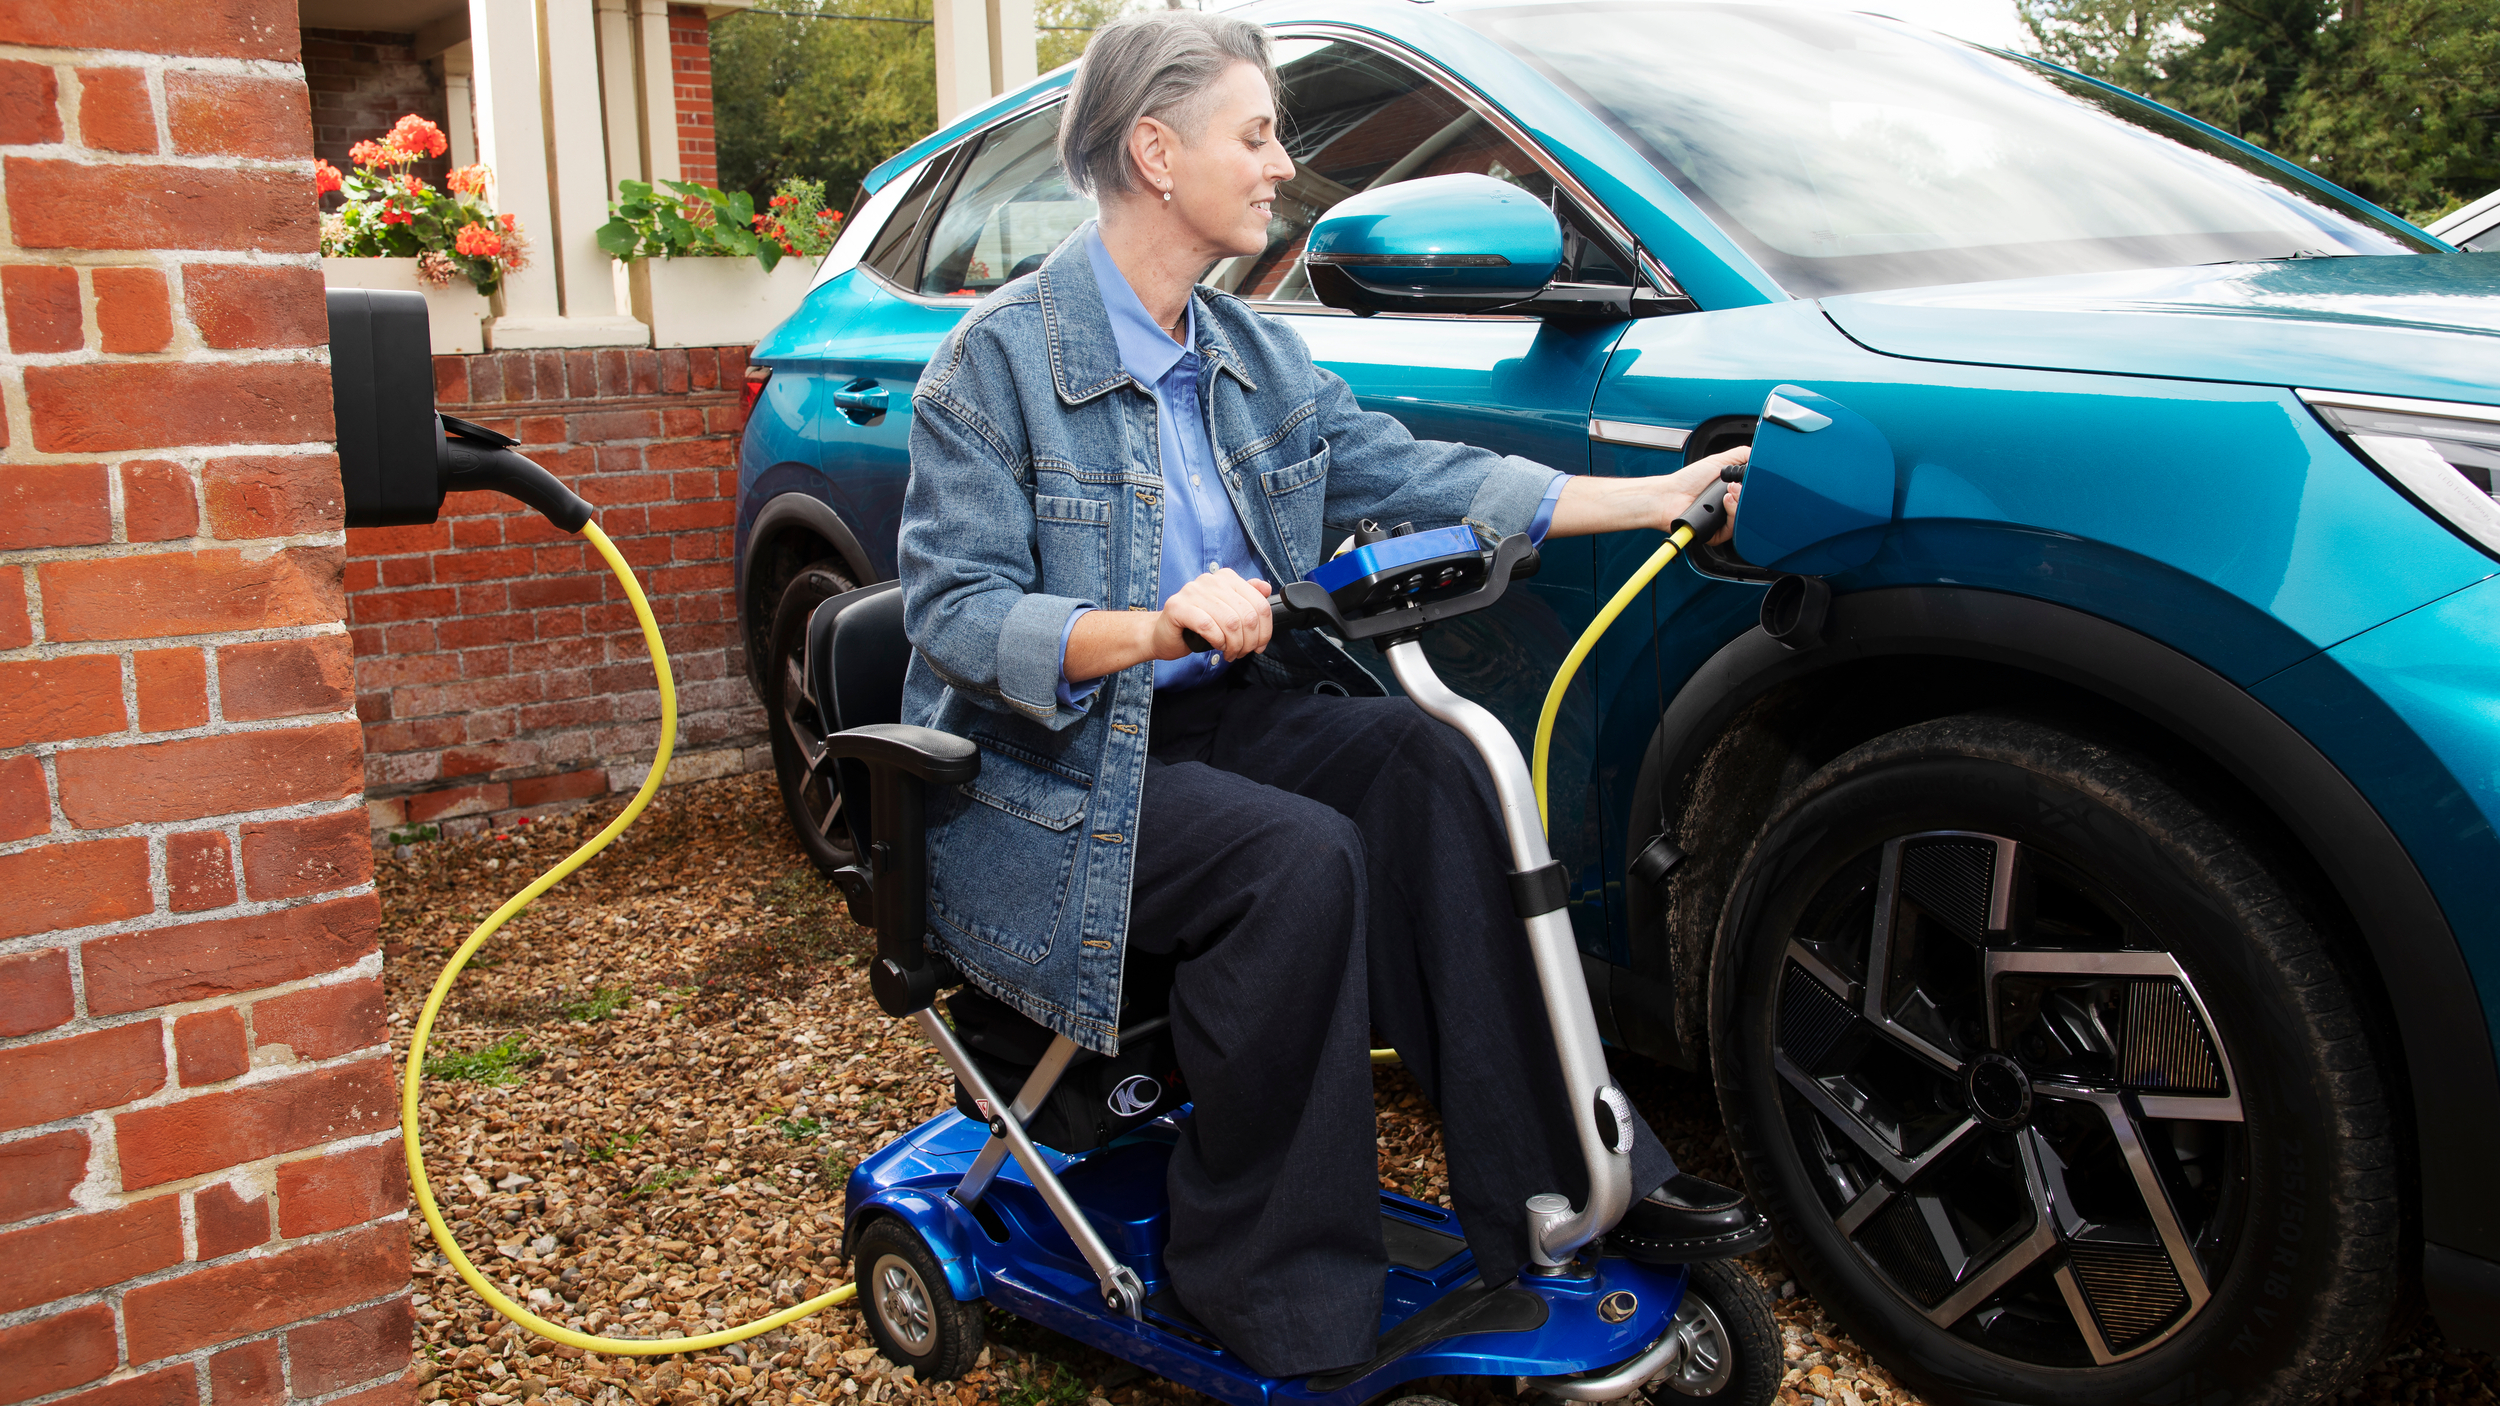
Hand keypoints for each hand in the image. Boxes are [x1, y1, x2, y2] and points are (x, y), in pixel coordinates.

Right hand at [1153, 568, 1272, 660]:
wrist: (1163, 634)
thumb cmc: (1196, 625)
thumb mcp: (1227, 611)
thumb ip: (1247, 599)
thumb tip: (1266, 588)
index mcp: (1226, 578)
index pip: (1259, 603)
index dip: (1265, 630)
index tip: (1259, 645)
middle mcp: (1210, 580)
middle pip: (1247, 615)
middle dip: (1249, 641)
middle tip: (1242, 652)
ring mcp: (1192, 591)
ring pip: (1230, 622)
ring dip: (1234, 644)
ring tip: (1230, 653)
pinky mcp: (1178, 606)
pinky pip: (1208, 626)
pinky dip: (1217, 640)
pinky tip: (1216, 646)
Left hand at [1659, 445, 1747, 544]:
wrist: (1670, 496)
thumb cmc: (1688, 480)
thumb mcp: (1719, 461)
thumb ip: (1741, 455)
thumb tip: (1759, 454)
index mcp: (1732, 492)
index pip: (1753, 493)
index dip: (1755, 487)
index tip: (1752, 478)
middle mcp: (1729, 507)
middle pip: (1750, 506)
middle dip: (1748, 495)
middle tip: (1736, 486)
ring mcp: (1723, 521)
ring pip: (1744, 518)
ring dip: (1739, 504)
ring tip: (1728, 493)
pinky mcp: (1717, 533)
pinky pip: (1733, 529)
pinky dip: (1732, 515)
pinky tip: (1725, 503)